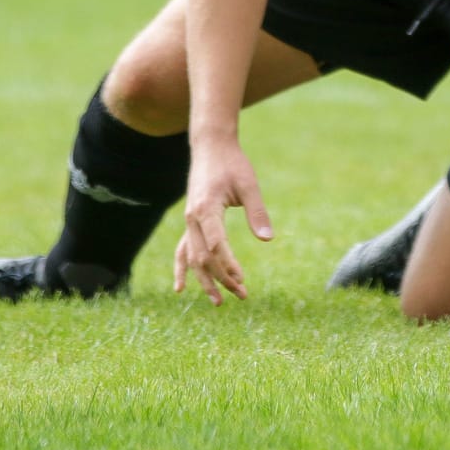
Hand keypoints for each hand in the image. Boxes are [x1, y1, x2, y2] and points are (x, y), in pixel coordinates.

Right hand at [174, 140, 272, 305]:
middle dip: (221, 278)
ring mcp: (188, 222)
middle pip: (204, 257)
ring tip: (219, 302)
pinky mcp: (190, 222)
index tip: (242, 279)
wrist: (210, 147)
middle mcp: (192, 218)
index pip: (216, 244)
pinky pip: (183, 250)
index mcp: (206, 208)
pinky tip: (182, 289)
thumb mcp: (249, 185)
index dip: (228, 264)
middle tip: (242, 295)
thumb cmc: (232, 164)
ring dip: (205, 281)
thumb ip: (257, 212)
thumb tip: (268, 240)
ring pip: (192, 258)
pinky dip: (183, 269)